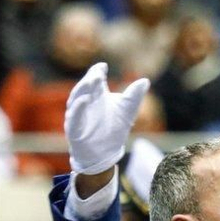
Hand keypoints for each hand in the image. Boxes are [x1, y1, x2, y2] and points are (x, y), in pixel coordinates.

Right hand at [65, 63, 149, 181]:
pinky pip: (74, 117)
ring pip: (76, 99)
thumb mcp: (127, 111)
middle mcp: (85, 102)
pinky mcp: (74, 129)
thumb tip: (145, 80)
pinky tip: (84, 100)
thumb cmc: (114, 129)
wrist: (105, 154)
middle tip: (98, 73)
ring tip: (91, 81)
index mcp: (96, 95)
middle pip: (84, 86)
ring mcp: (78, 115)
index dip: (97, 71)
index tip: (103, 66)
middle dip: (90, 79)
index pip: (94, 78)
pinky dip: (78, 108)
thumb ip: (134, 96)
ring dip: (82, 89)